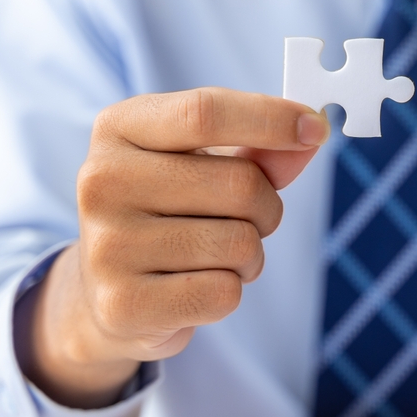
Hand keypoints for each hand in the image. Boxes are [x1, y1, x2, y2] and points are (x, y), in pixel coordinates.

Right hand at [15, 88, 329, 408]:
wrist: (107, 292)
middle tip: (248, 219)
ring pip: (240, 243)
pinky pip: (224, 293)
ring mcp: (107, 245)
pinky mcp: (124, 304)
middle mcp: (101, 181)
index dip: (271, 119)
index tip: (315, 128)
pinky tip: (196, 286)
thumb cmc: (168, 213)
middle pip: (240, 184)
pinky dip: (229, 292)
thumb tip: (311, 134)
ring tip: (214, 256)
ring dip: (249, 255)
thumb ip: (259, 149)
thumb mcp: (204, 165)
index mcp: (118, 129)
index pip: (205, 112)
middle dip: (267, 206)